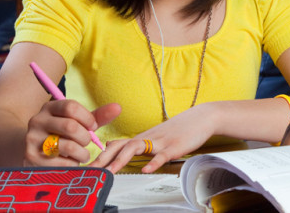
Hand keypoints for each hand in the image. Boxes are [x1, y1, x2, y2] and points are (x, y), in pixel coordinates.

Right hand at [24, 100, 119, 166]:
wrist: (36, 154)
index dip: (87, 118)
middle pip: (70, 126)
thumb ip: (97, 117)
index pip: (71, 106)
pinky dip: (73, 164)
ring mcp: (32, 140)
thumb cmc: (64, 136)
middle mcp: (37, 121)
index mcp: (49, 108)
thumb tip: (117, 107)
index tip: (93, 127)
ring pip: (68, 146)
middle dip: (86, 137)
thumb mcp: (79, 124)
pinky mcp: (32, 158)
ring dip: (83, 153)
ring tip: (82, 154)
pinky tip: (69, 162)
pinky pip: (62, 162)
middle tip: (86, 143)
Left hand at [90, 104, 216, 172]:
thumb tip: (115, 146)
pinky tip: (146, 170)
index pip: (115, 145)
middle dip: (103, 159)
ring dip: (121, 160)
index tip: (87, 168)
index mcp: (142, 137)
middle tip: (89, 172)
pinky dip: (153, 162)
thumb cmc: (181, 128)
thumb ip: (137, 143)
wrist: (202, 117)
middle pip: (120, 146)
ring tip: (110, 172)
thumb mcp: (156, 135)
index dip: (100, 156)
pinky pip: (161, 155)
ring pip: (136, 148)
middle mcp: (147, 138)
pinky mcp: (174, 146)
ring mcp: (160, 142)